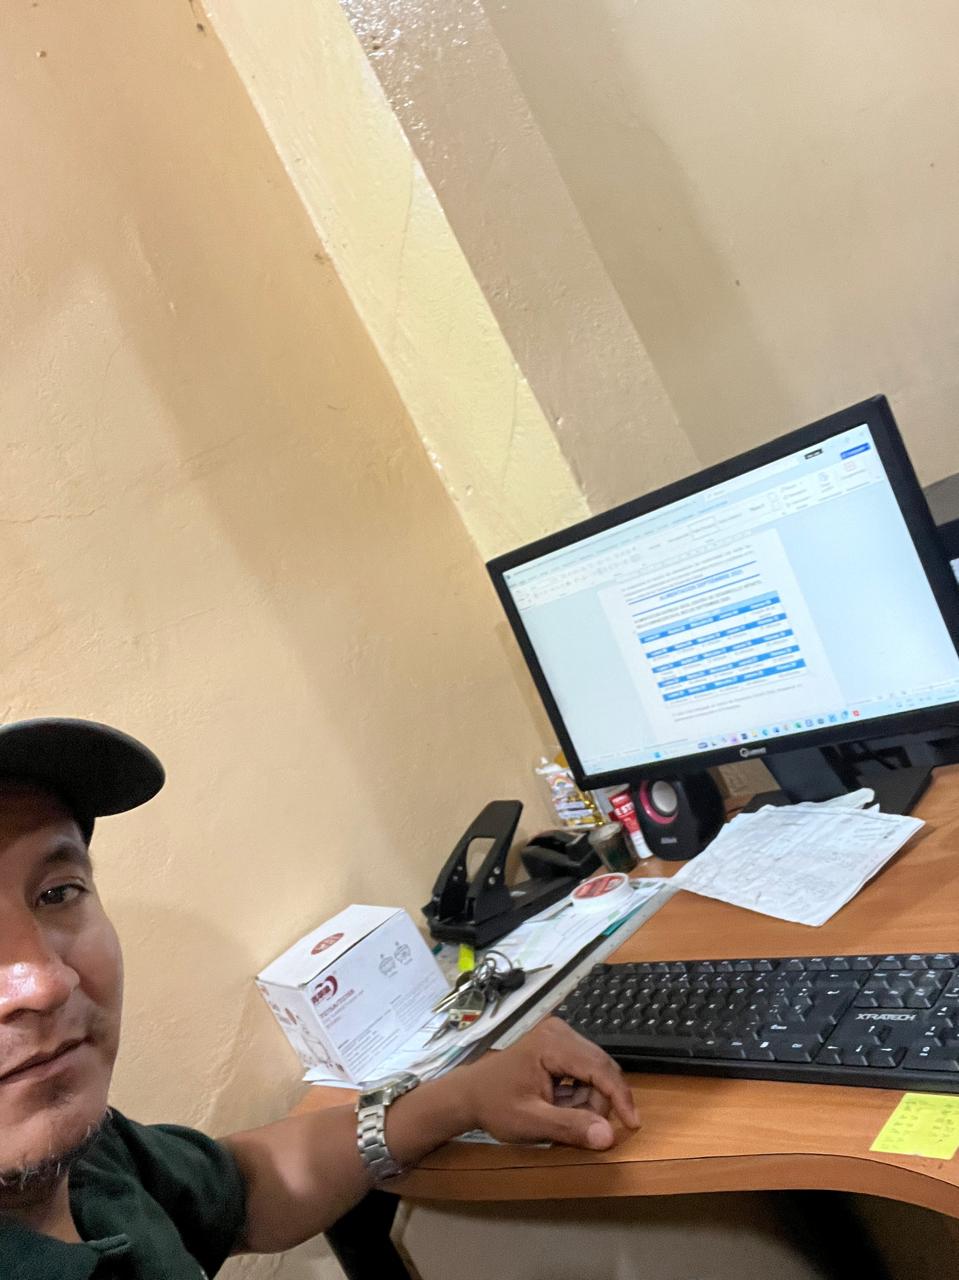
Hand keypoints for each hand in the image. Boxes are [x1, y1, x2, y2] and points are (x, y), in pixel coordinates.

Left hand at [457, 1018, 638, 1150]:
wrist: (470, 1095)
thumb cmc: (495, 1106)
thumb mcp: (531, 1123)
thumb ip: (570, 1128)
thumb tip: (609, 1136)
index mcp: (552, 1043)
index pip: (600, 1068)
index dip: (619, 1097)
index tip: (633, 1125)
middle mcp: (560, 1031)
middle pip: (600, 1069)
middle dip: (597, 1103)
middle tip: (578, 1129)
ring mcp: (559, 1035)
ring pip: (595, 1073)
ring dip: (587, 1101)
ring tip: (559, 1115)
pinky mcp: (558, 1045)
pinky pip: (585, 1072)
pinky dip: (579, 1094)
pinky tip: (559, 1105)